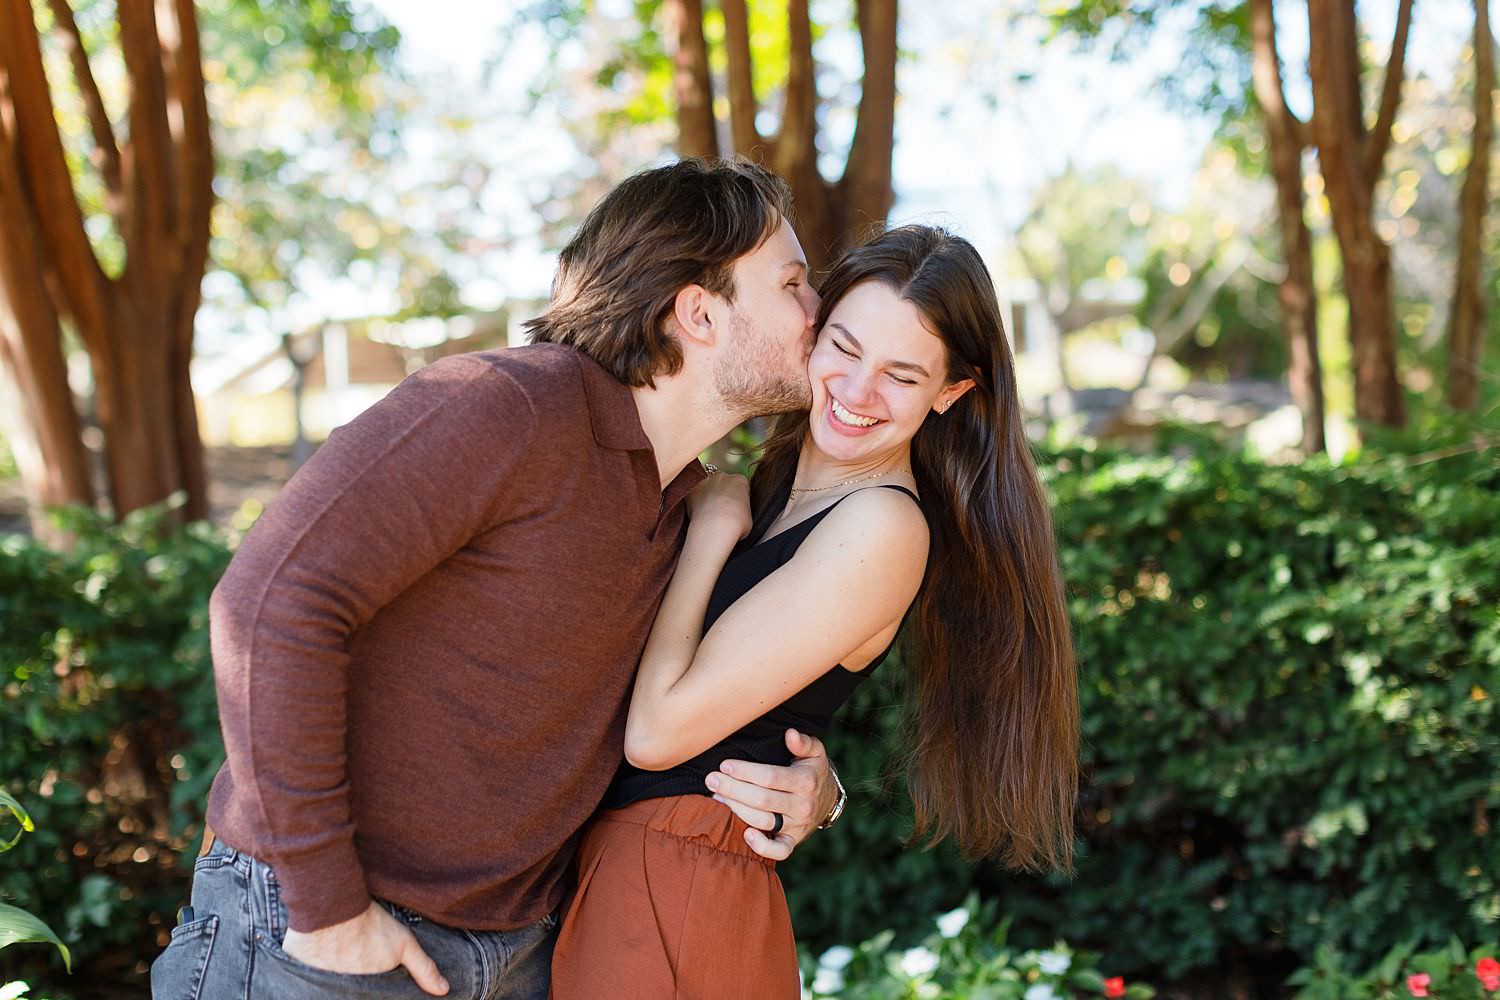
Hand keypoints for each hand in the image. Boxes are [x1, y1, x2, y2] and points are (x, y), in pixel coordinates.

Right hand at [281, 902, 448, 995]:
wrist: (332, 905)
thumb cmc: (368, 925)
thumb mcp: (402, 944)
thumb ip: (423, 969)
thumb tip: (444, 990)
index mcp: (357, 991)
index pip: (363, 998)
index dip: (366, 994)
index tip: (367, 984)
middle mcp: (332, 992)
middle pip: (343, 993)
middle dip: (348, 989)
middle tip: (352, 968)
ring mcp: (309, 982)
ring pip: (320, 987)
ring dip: (326, 981)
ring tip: (337, 963)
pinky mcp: (290, 969)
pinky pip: (295, 979)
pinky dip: (303, 975)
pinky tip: (313, 964)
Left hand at [688, 470, 751, 540]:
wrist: (716, 528)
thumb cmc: (734, 524)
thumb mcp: (748, 517)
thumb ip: (742, 509)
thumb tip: (738, 513)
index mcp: (740, 480)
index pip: (740, 484)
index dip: (738, 496)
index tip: (736, 505)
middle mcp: (722, 476)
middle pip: (723, 481)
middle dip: (722, 492)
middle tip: (722, 508)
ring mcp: (706, 481)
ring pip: (707, 485)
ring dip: (708, 494)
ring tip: (709, 511)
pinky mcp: (692, 489)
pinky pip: (693, 492)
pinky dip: (694, 499)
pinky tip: (698, 511)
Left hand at [707, 729, 837, 860]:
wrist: (827, 799)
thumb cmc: (812, 770)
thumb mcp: (815, 751)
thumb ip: (802, 742)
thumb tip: (789, 734)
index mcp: (805, 781)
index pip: (770, 777)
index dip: (745, 772)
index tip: (725, 765)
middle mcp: (802, 805)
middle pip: (762, 800)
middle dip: (733, 789)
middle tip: (711, 780)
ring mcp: (797, 826)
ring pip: (763, 821)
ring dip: (736, 810)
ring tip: (716, 796)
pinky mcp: (793, 841)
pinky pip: (779, 851)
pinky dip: (762, 847)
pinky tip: (744, 834)